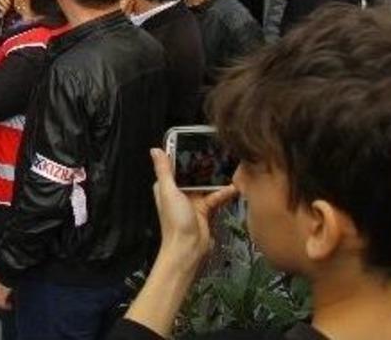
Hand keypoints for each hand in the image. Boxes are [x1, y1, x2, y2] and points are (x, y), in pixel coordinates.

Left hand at [150, 148, 237, 265]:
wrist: (188, 249)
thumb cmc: (175, 221)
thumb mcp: (168, 192)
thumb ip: (164, 171)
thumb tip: (155, 150)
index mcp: (167, 186)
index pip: (175, 165)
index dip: (183, 154)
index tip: (195, 140)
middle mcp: (179, 192)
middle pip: (193, 173)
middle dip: (204, 164)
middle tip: (218, 150)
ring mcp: (194, 201)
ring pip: (206, 184)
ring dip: (216, 177)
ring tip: (229, 164)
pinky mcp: (206, 210)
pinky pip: (216, 197)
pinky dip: (225, 192)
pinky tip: (235, 186)